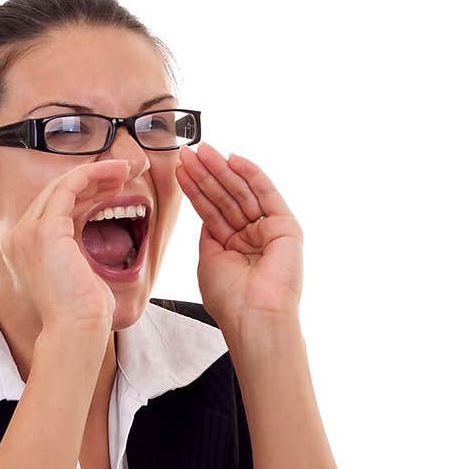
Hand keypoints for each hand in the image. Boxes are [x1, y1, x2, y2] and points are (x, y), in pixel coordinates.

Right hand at [0, 157, 132, 333]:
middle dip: (90, 179)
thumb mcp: (76, 270)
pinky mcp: (44, 229)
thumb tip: (96, 223)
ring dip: (95, 173)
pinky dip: (93, 175)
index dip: (83, 193)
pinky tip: (116, 175)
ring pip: (62, 185)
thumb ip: (76, 244)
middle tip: (121, 173)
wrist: (76, 330)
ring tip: (123, 171)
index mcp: (22, 247)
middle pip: (55, 192)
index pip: (52, 207)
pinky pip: (70, 186)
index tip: (111, 188)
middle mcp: (18, 236)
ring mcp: (27, 231)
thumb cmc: (82, 312)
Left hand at [175, 140, 303, 333]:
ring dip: (221, 170)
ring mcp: (270, 231)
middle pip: (226, 198)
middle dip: (206, 174)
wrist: (254, 317)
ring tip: (202, 151)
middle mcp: (253, 238)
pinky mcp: (286, 227)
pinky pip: (267, 194)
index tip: (181, 170)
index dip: (196, 190)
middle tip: (187, 152)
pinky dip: (251, 174)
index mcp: (234, 248)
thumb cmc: (230, 299)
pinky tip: (232, 158)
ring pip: (242, 193)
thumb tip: (206, 211)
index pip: (212, 211)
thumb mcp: (210, 260)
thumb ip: (210, 234)